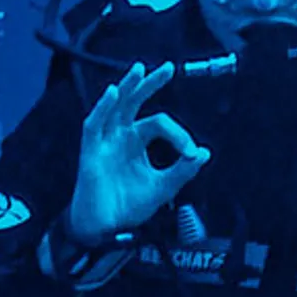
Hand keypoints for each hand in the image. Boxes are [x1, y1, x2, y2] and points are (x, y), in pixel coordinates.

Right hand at [68, 62, 210, 246]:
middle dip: (150, 84)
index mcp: (137, 141)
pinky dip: (102, 108)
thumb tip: (205, 153)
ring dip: (126, 88)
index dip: (178, 133)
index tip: (191, 152)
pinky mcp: (91, 152)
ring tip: (139, 70)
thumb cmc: (128, 206)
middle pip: (134, 101)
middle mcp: (121, 136)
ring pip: (114, 107)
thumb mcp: (163, 187)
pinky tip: (113, 94)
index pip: (159, 123)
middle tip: (168, 68)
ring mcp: (105, 142)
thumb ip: (183, 171)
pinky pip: (94, 125)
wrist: (106, 228)